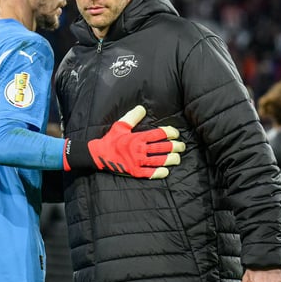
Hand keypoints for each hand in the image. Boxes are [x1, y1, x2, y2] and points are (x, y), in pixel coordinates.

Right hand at [65, 105, 184, 178]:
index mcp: (137, 137)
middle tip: (182, 146)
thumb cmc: (110, 140)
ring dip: (170, 159)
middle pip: (161, 147)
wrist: (98, 155)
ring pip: (158, 160)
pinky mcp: (134, 171)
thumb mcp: (120, 125)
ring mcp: (137, 161)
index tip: (175, 134)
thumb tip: (142, 108)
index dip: (169, 133)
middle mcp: (139, 149)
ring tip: (178, 158)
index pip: (158, 134)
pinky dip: (158, 173)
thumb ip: (132, 116)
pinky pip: (149, 173)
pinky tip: (166, 172)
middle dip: (174, 147)